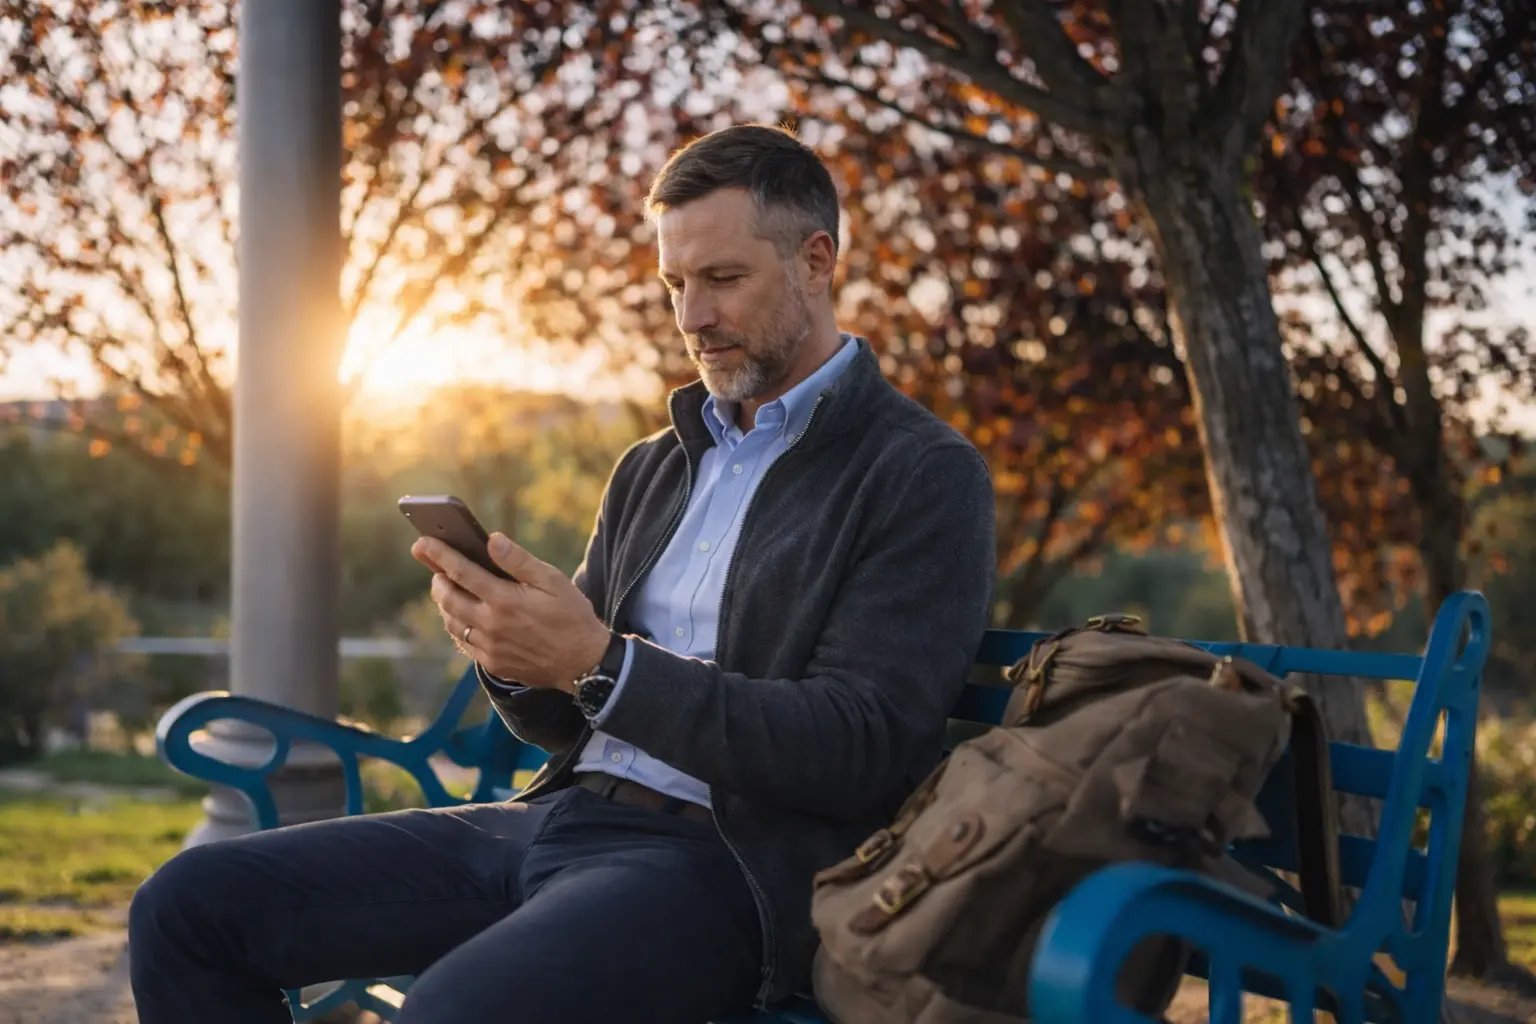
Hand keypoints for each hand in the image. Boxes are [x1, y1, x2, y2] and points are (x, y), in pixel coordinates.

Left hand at [411, 532, 610, 690]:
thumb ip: (519, 561)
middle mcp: (491, 625)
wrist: (584, 663)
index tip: (424, 541)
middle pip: (448, 598)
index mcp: (505, 600)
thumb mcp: (553, 581)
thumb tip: (492, 540)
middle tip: (435, 568)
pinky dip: (457, 626)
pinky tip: (463, 617)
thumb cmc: (572, 616)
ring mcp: (489, 647)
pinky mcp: (493, 663)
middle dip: (437, 579)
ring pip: (451, 622)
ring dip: (445, 604)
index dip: (440, 554)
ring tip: (448, 590)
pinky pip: (463, 643)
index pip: (461, 572)